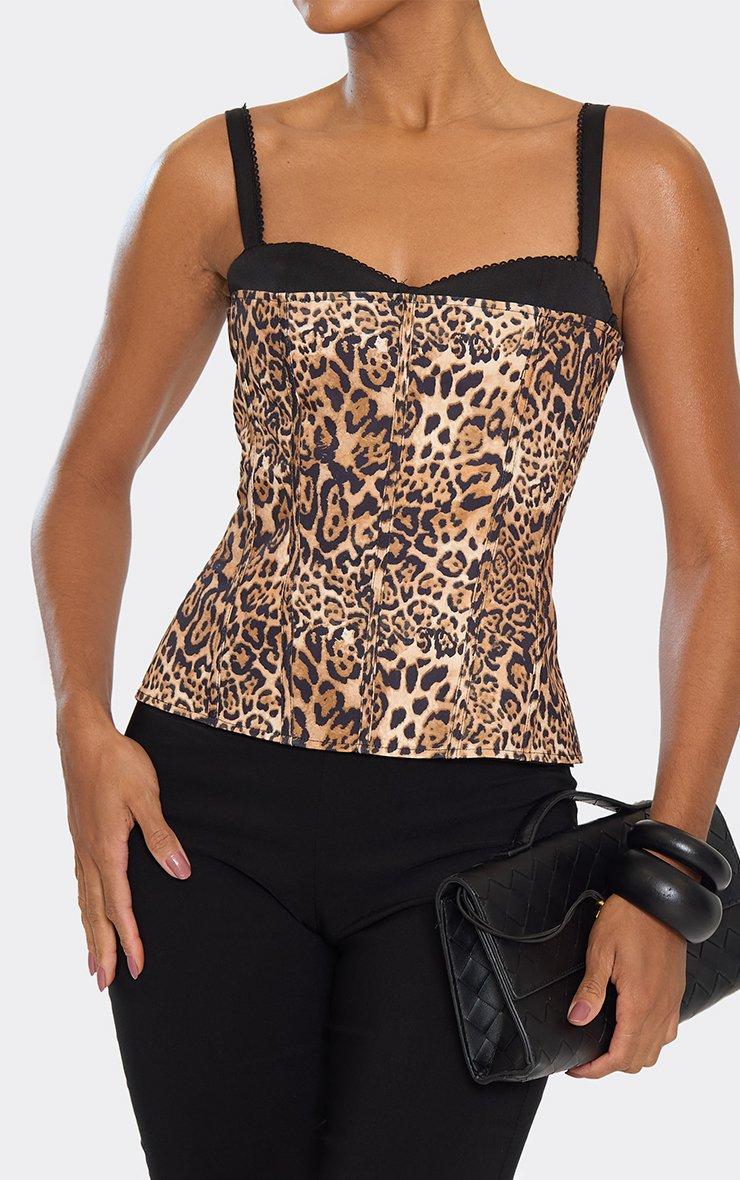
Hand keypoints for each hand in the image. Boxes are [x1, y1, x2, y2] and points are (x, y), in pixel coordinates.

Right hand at [60, 707, 189, 990]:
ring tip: (94, 962)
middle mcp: (90, 854)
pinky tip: (88, 911)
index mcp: (107, 849)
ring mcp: (82, 846)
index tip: (138, 968)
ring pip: (85, 900)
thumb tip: (180, 873)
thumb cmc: (118, 763)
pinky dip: (84, 907)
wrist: (84, 738)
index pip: (120, 905)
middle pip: (96, 912)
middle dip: (103, 949)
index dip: (130, 939)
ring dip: (90, 933)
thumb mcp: (146, 796)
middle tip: (106, 984)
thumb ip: (162, 836)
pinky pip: (81, 883)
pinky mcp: (81, 837)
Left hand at [565, 892, 686, 1078]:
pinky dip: (649, 1042)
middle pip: (637, 1060)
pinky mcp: (674, 994)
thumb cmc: (629, 920)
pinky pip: (667, 1033)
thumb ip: (591, 990)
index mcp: (639, 1003)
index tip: (577, 1069)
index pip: (619, 1055)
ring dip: (630, 1056)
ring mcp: (670, 1003)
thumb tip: (577, 1019)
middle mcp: (659, 1009)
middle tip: (586, 1059)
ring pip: (655, 1051)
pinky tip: (632, 1029)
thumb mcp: (601, 951)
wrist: (658, 901)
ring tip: (605, 1048)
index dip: (596, 1069)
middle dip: (610, 1066)